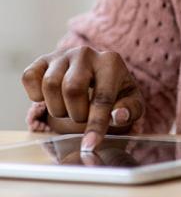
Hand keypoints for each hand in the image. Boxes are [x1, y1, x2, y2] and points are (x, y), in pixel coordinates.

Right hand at [21, 47, 143, 151]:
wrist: (97, 74)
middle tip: (81, 116)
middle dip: (75, 113)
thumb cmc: (115, 91)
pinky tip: (49, 97)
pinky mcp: (43, 60)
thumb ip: (129, 110)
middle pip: (72, 88)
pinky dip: (35, 93)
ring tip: (68, 107)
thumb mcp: (130, 101)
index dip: (96, 124)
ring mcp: (63, 55)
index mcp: (111, 62)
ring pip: (50, 84)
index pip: (102, 96)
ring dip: (56, 107)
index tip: (90, 146)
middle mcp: (86, 53)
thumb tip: (118, 116)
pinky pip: (29, 76)